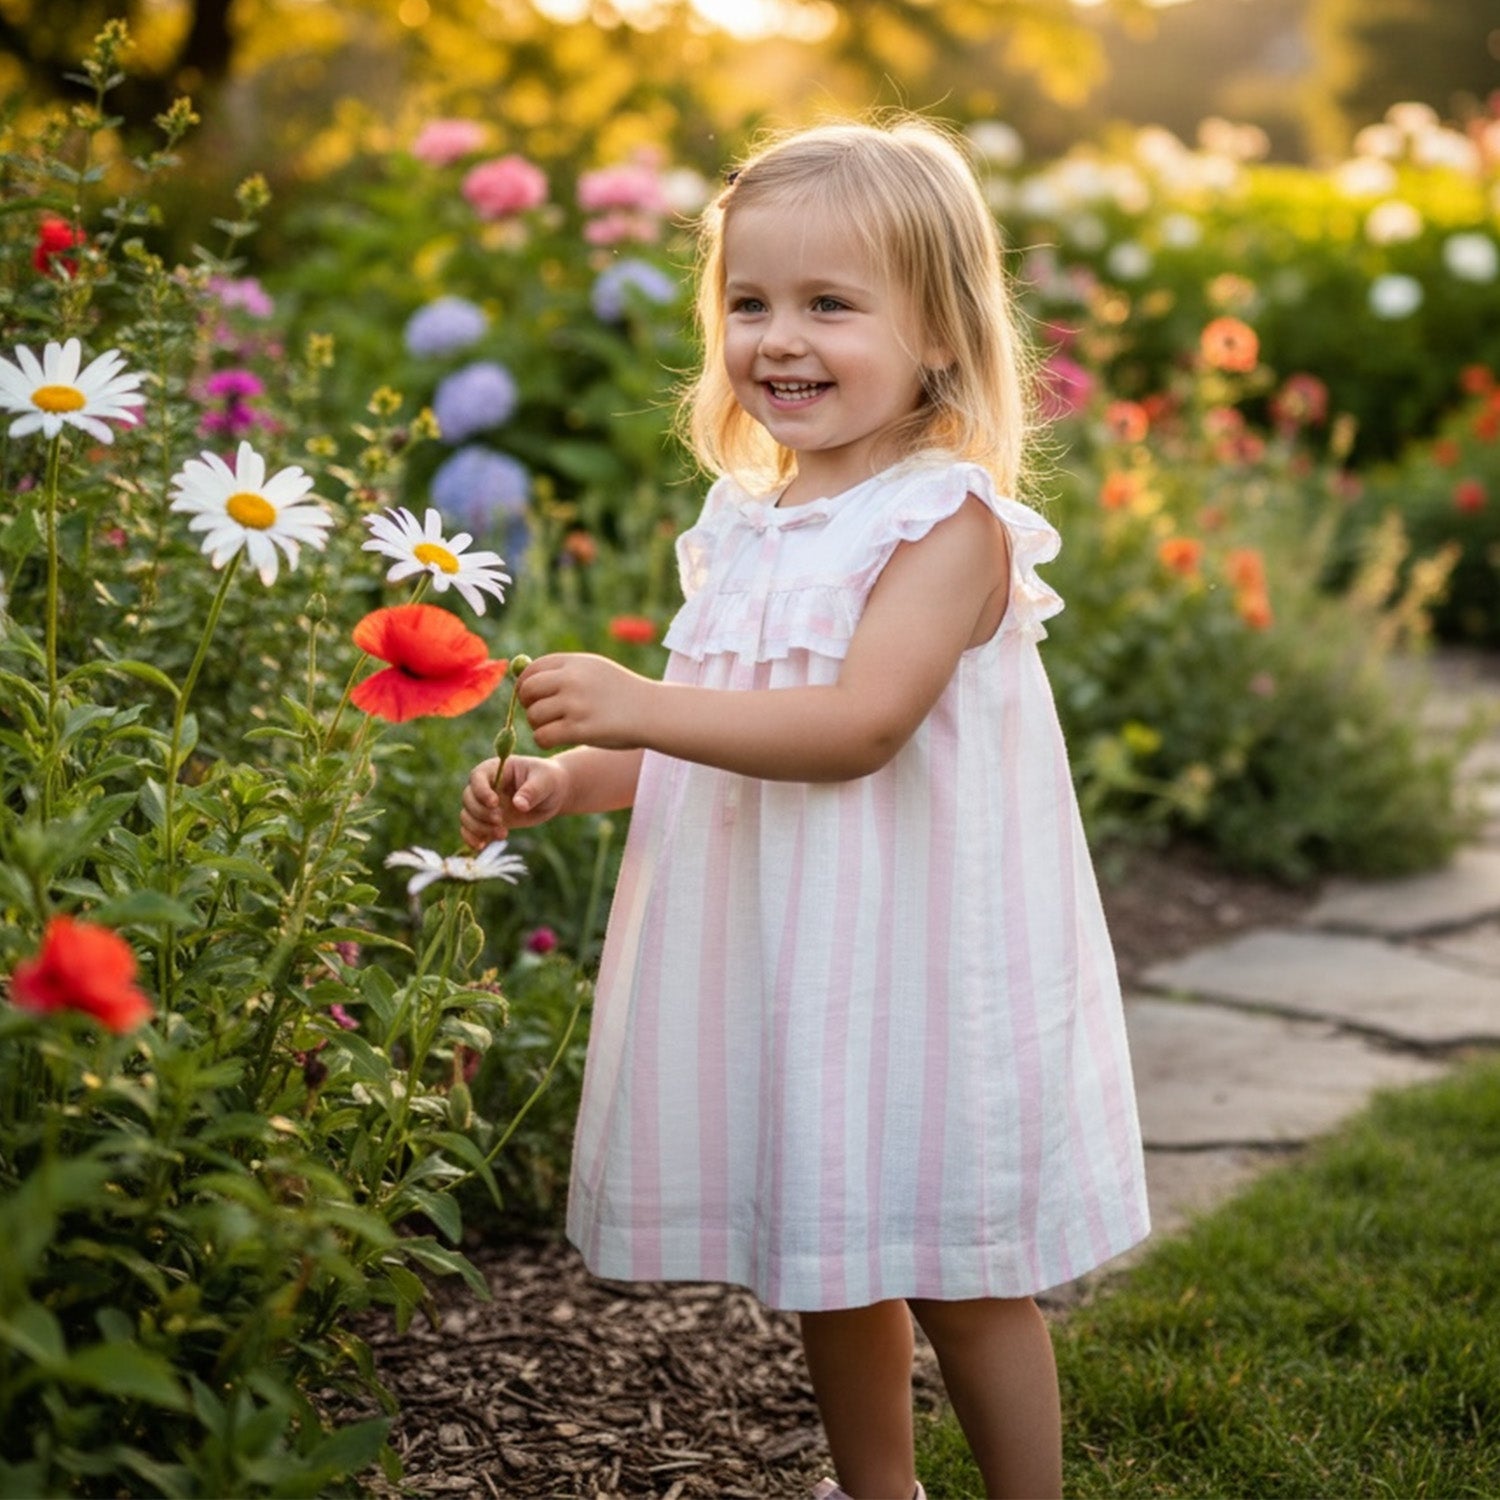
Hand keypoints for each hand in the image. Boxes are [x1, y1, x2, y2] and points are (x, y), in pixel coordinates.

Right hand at [459, 754, 569, 849]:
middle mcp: (486, 786)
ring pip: (467, 815)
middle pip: (468, 798)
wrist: (553, 794)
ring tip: (502, 834)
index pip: (478, 777)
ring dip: (479, 828)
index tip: (495, 803)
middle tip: (501, 821)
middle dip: (481, 813)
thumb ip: (532, 791)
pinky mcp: (488, 820)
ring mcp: (485, 804)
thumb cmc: (549, 780)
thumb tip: (519, 805)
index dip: (481, 791)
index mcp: (496, 769)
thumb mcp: (545, 781)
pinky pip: (470, 829)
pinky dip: (472, 838)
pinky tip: (482, 846)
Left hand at [518, 653, 651, 750]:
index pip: (531, 670)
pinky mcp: (580, 729)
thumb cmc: (622, 693)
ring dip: (538, 725)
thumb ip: (564, 671)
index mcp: (574, 663)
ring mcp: (575, 704)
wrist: (653, 711)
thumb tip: (525, 678)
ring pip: (533, 716)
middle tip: (541, 715)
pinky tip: (557, 739)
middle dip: (528, 705)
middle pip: (527, 691)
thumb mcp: (595, 670)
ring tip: (554, 728)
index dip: (525, 685)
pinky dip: (544, 740)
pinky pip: (543, 736)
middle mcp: (572, 680)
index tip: (532, 697)